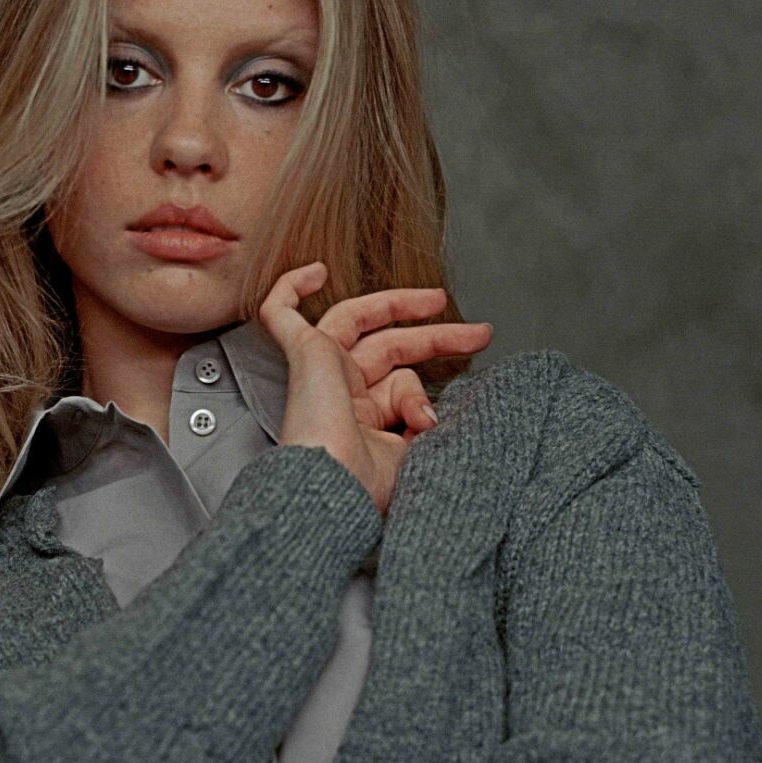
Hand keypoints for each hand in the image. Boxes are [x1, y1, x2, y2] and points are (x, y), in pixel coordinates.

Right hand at [258, 262, 491, 514]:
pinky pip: (281, 314)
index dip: (425, 394)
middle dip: (437, 337)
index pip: (400, 383)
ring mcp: (319, 370)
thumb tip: (432, 412)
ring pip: (353, 320)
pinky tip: (316, 273)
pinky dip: (291, 289)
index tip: (438, 420)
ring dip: (397, 303)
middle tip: (481, 334)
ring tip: (438, 299)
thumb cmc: (364, 487)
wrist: (334, 489)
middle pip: (388, 346)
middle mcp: (338, 392)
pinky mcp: (302, 355)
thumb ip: (424, 424)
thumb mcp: (413, 453)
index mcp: (360, 419)